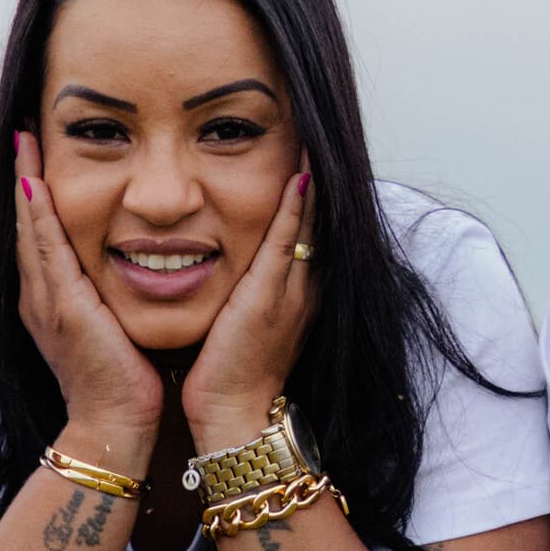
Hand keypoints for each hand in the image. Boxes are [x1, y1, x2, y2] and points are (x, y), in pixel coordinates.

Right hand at [13, 131, 166, 464]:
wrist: (114, 426)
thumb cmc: (122, 382)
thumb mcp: (111, 327)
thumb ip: (109, 297)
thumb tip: (129, 267)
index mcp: (53, 299)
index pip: (42, 233)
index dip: (36, 193)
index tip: (38, 153)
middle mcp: (40, 296)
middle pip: (27, 222)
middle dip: (24, 176)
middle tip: (23, 131)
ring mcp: (45, 300)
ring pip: (30, 228)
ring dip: (26, 182)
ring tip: (24, 140)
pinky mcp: (62, 307)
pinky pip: (46, 248)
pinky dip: (38, 214)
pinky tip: (36, 182)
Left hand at [180, 168, 318, 450]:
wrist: (235, 417)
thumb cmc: (231, 377)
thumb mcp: (246, 326)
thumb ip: (248, 294)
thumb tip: (235, 268)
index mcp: (298, 293)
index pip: (307, 232)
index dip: (309, 195)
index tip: (306, 157)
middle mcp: (304, 287)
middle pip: (317, 221)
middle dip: (318, 178)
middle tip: (315, 133)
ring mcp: (293, 291)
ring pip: (308, 224)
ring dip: (312, 182)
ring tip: (314, 140)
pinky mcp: (271, 297)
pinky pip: (288, 241)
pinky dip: (295, 207)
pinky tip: (300, 176)